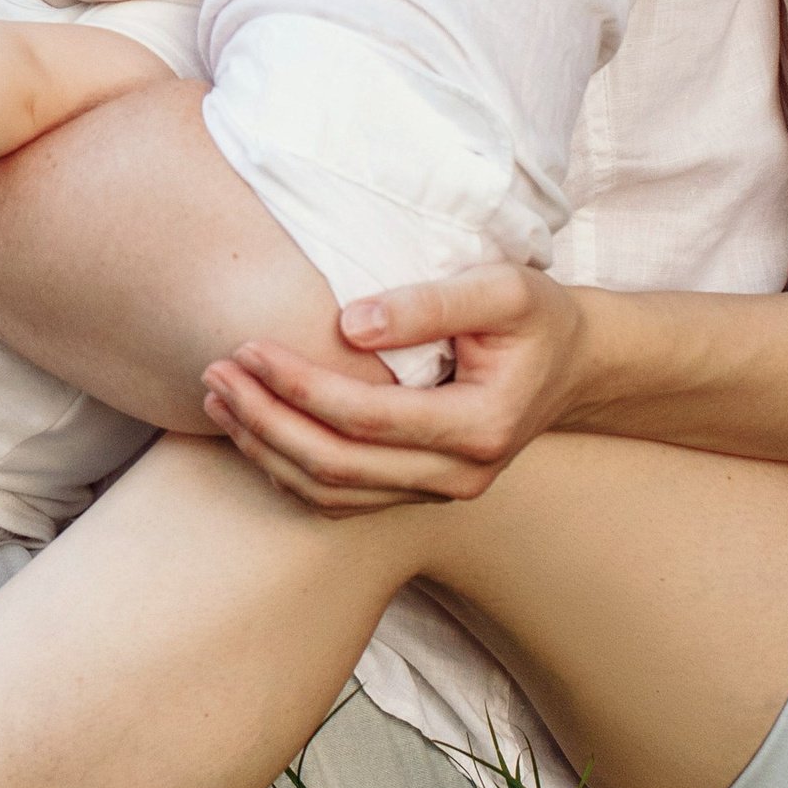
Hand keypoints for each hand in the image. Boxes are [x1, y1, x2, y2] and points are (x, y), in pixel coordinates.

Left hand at [198, 265, 598, 517]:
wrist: (573, 363)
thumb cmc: (535, 316)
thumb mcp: (501, 289)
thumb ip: (429, 303)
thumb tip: (349, 323)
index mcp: (480, 427)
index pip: (366, 418)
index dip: (299, 385)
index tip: (249, 346)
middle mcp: (459, 476)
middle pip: (338, 466)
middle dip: (265, 421)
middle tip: (214, 373)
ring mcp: (439, 493)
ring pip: (332, 494)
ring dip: (265, 450)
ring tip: (216, 398)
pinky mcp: (418, 492)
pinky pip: (340, 498)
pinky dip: (288, 468)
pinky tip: (251, 427)